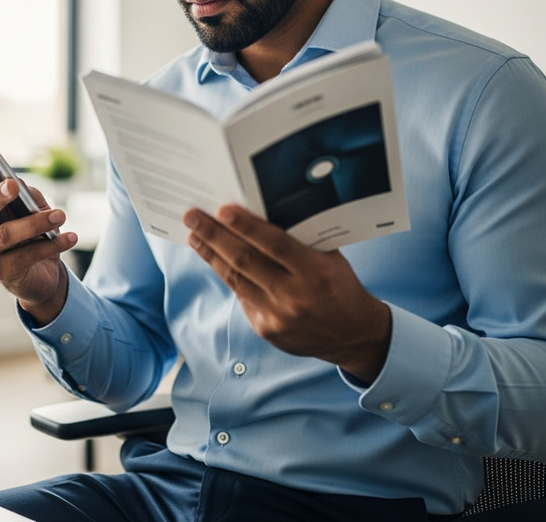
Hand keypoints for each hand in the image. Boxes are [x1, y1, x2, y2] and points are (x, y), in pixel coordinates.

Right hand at [0, 147, 77, 324]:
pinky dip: (52, 245)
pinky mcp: (3, 271)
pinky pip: (28, 255)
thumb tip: (22, 185)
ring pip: (6, 233)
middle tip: (14, 184)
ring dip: (35, 222)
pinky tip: (70, 238)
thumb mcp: (33, 210)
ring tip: (60, 215)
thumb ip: (27, 196)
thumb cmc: (34, 236)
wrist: (41, 277)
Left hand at [184, 205, 389, 383]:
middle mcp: (294, 295)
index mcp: (314, 272)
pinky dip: (226, 275)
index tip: (222, 210)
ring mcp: (278, 316)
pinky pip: (241, 297)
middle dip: (214, 236)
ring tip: (194, 236)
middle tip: (192, 217)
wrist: (353, 335)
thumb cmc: (339, 286)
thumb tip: (259, 213)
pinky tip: (213, 259)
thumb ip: (299, 240)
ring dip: (211, 255)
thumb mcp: (329, 258)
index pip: (274, 244)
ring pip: (235, 279)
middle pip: (245, 260)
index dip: (246, 227)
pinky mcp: (266, 330)